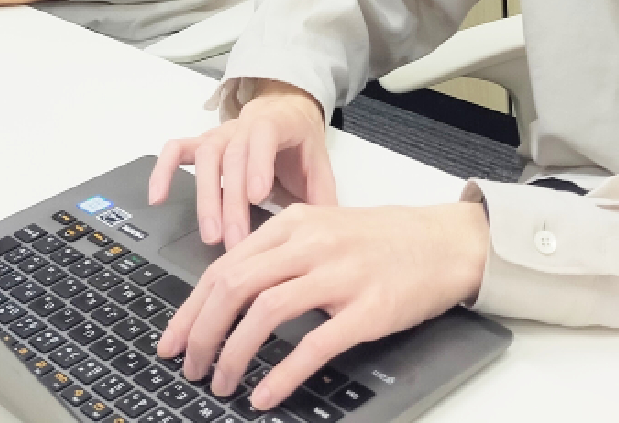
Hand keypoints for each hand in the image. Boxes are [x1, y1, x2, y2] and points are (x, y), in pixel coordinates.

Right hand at [149, 80, 334, 247]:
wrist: (283, 107)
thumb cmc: (299, 140)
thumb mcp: (318, 160)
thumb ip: (323, 192)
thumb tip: (330, 231)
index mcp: (274, 125)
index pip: (263, 139)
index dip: (258, 165)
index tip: (259, 198)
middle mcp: (241, 126)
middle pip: (231, 158)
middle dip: (231, 201)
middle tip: (234, 241)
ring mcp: (218, 134)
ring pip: (205, 158)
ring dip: (205, 197)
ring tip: (210, 234)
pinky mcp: (201, 142)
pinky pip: (176, 150)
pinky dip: (163, 170)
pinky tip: (157, 198)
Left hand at [157, 202, 490, 410]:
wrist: (446, 241)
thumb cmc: (384, 240)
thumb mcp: (323, 230)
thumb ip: (279, 254)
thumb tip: (228, 294)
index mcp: (294, 225)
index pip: (224, 267)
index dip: (191, 308)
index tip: (172, 339)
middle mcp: (311, 245)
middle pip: (234, 286)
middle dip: (202, 332)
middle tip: (189, 365)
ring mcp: (340, 275)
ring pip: (265, 312)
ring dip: (234, 353)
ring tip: (222, 382)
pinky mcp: (368, 309)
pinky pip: (314, 344)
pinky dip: (283, 372)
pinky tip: (266, 393)